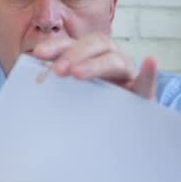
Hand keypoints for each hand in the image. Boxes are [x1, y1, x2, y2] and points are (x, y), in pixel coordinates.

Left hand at [32, 33, 157, 99]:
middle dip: (74, 54)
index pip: (72, 44)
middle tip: (57, 71)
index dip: (56, 46)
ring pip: (115, 60)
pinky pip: (147, 82)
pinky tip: (150, 62)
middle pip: (94, 45)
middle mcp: (109, 59)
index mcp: (89, 56)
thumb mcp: (66, 96)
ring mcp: (127, 75)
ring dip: (96, 64)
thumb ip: (53, 84)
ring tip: (78, 74)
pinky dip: (149, 73)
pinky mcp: (143, 94)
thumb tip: (30, 76)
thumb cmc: (84, 110)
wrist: (112, 137)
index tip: (38, 54)